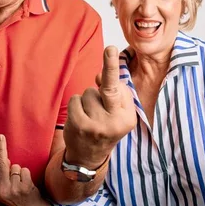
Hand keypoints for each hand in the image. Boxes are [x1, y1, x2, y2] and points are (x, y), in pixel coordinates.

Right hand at [0, 135, 55, 205]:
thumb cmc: (17, 197)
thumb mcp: (4, 189)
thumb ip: (1, 175)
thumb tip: (4, 156)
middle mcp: (2, 191)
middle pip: (2, 164)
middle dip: (3, 152)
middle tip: (1, 137)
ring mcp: (13, 190)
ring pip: (16, 167)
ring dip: (19, 172)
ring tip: (21, 183)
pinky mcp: (25, 187)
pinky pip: (24, 170)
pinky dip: (27, 174)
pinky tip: (28, 184)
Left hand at [63, 46, 136, 167]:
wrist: (89, 157)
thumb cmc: (105, 127)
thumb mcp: (117, 113)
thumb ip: (114, 93)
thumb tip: (99, 76)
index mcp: (128, 118)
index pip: (122, 89)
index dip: (113, 67)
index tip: (112, 48)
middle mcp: (115, 122)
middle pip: (109, 88)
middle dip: (110, 67)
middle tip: (110, 49)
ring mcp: (96, 125)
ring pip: (88, 92)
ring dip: (87, 99)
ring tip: (90, 115)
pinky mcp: (79, 126)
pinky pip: (76, 99)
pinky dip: (77, 105)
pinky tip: (81, 118)